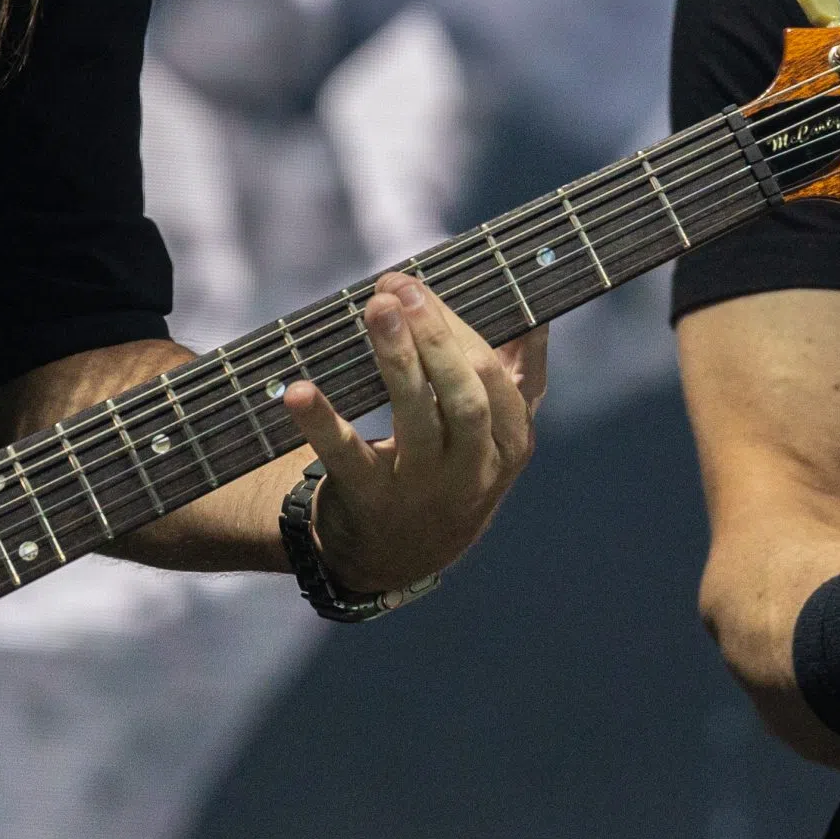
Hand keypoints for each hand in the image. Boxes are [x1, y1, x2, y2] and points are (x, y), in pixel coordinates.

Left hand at [279, 271, 546, 595]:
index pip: (495, 377)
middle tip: (401, 287)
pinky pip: (348, 458)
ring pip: (417, 419)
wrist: (401, 556)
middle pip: (465, 397)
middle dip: (436, 338)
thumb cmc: (452, 471)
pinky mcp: (371, 503)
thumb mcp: (496, 434)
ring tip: (376, 309)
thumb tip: (538, 310)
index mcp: (511, 441)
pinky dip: (323, 423)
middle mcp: (474, 468)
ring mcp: (424, 489)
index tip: (420, 282)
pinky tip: (301, 391)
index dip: (459, 327)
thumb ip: (517, 376)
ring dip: (397, 360)